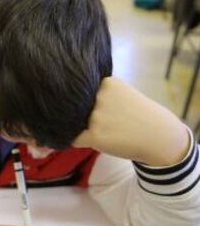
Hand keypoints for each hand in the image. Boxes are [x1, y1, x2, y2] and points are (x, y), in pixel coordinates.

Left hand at [73, 77, 189, 165]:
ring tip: (109, 132)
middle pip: (77, 109)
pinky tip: (98, 141)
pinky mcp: (95, 135)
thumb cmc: (137, 116)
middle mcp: (100, 97)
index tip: (107, 108)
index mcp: (107, 83)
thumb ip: (98, 94)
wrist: (159, 137)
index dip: (90, 103)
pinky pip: (75, 139)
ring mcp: (97, 116)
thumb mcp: (121, 94)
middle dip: (87, 117)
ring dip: (87, 130)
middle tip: (110, 123)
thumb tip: (66, 104)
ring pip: (76, 124)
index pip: (82, 93)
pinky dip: (81, 141)